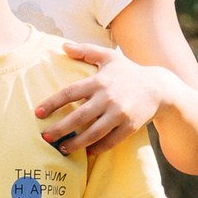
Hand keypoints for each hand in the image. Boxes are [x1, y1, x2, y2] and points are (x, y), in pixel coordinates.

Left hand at [35, 40, 166, 156]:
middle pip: (78, 116)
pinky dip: (97, 148)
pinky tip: (86, 151)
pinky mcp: (130, 126)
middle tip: (45, 137)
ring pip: (93, 133)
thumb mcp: (109, 57)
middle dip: (59, 129)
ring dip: (75, 143)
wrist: (159, 88)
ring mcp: (120, 113)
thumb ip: (86, 51)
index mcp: (99, 81)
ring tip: (62, 149)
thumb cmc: (129, 72)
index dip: (52, 103)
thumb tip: (64, 46)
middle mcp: (108, 98)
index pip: (69, 93)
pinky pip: (110, 141)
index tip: (38, 113)